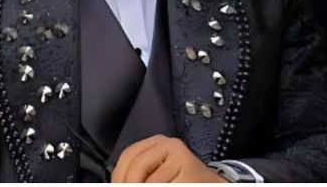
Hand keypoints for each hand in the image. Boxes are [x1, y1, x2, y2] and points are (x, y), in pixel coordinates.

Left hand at [111, 135, 228, 182]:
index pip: (128, 156)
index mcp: (156, 142)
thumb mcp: (155, 173)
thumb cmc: (179, 180)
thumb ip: (137, 175)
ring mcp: (181, 156)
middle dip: (129, 185)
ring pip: (150, 182)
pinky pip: (166, 185)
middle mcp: (169, 144)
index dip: (118, 177)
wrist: (210, 184)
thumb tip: (117, 183)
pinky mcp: (190, 169)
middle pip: (136, 167)